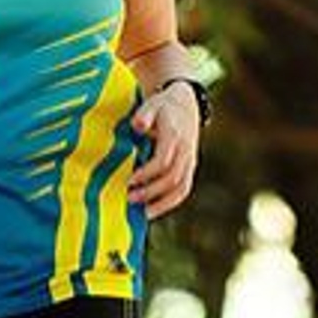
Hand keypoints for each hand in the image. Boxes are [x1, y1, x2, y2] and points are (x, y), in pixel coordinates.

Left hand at [127, 82, 199, 218]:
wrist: (186, 105)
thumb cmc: (163, 107)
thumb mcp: (153, 104)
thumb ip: (145, 114)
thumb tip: (138, 126)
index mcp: (175, 137)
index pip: (163, 161)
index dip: (146, 173)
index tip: (128, 180)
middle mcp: (185, 152)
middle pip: (172, 178)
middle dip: (151, 191)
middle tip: (129, 198)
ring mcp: (189, 162)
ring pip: (181, 189)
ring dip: (161, 203)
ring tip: (141, 213)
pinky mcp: (189, 169)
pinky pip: (183, 191)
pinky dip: (169, 204)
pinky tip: (151, 212)